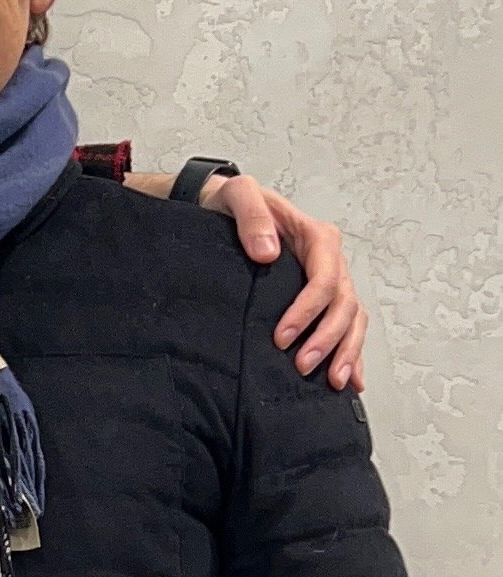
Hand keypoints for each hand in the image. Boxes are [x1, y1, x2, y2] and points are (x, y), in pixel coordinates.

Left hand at [198, 173, 365, 392]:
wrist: (223, 209)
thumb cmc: (233, 203)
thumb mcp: (239, 194)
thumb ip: (252, 217)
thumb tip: (267, 254)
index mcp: (316, 237)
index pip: (324, 279)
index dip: (308, 311)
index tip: (281, 337)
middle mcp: (329, 260)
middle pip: (344, 304)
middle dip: (328, 339)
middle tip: (302, 366)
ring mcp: (330, 280)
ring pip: (352, 319)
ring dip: (346, 351)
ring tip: (332, 382)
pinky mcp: (321, 298)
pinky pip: (347, 326)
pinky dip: (352, 352)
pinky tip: (351, 380)